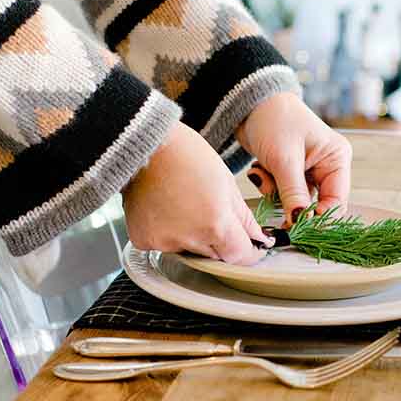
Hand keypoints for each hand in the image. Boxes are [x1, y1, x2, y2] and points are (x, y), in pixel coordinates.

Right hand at [123, 122, 271, 264]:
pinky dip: (169, 233)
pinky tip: (167, 210)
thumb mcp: (226, 181)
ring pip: (190, 251)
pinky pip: (165, 245)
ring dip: (193, 237)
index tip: (248, 245)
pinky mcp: (143, 240)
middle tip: (209, 211)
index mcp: (215, 223)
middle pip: (215, 254)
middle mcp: (188, 238)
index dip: (247, 251)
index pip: (239, 255)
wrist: (143, 145)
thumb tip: (257, 237)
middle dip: (219, 240)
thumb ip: (243, 217)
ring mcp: (163, 242)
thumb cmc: (183, 154)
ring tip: (185, 205)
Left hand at [236, 93, 352, 220]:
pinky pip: (282, 194)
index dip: (318, 218)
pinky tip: (261, 168)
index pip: (336, 201)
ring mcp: (308, 171)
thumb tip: (298, 223)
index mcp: (336, 159)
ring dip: (277, 192)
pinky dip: (269, 186)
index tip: (296, 227)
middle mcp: (327, 167)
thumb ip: (294, 194)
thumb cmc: (274, 119)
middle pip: (316, 204)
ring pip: (296, 201)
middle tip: (275, 199)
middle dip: (292, 203)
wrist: (249, 103)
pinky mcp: (290, 173)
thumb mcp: (284, 159)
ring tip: (265, 170)